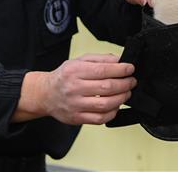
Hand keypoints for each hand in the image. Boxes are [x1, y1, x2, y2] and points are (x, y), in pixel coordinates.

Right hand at [13, 54, 135, 124]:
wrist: (46, 94)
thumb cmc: (64, 76)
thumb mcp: (79, 61)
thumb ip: (100, 59)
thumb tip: (120, 60)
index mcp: (75, 71)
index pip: (103, 70)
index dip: (121, 69)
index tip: (130, 68)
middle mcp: (74, 88)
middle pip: (107, 87)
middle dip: (125, 83)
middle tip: (131, 81)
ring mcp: (75, 105)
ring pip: (105, 104)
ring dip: (122, 98)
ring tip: (126, 92)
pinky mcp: (77, 118)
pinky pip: (100, 119)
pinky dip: (112, 112)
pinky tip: (116, 105)